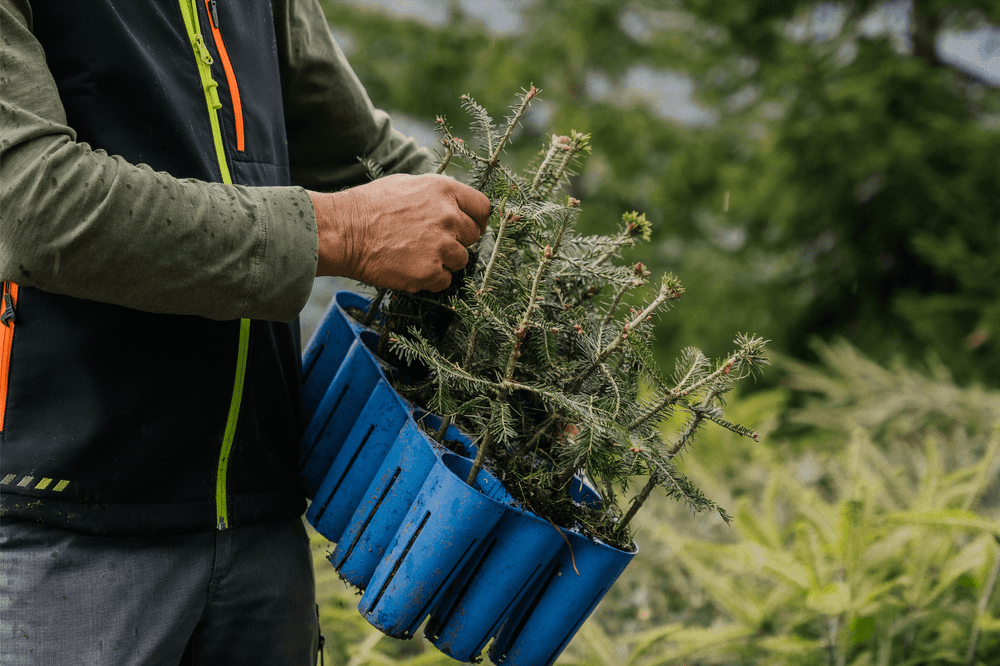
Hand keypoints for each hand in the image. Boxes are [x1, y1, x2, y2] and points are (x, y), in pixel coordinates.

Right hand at [310, 174, 489, 291]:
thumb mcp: (406, 184)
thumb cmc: (369, 207)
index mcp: (444, 190)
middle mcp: (448, 217)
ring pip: (460, 261)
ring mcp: (441, 245)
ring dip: (444, 261)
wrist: (343, 231)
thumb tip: (454, 206)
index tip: (471, 228)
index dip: (478, 220)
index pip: (482, 207)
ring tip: (416, 255)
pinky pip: (444, 281)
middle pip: (473, 236)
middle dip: (457, 240)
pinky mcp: (430, 271)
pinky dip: (430, 279)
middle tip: (432, 242)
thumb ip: (436, 195)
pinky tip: (409, 268)